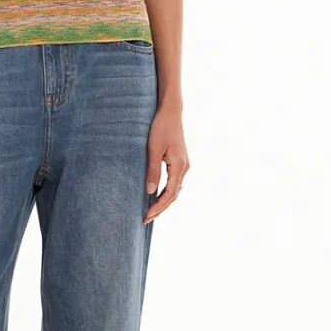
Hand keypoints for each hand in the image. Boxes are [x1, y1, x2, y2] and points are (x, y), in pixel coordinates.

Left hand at [144, 102, 188, 222]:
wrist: (171, 111)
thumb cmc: (161, 127)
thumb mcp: (153, 149)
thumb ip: (152, 171)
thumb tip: (149, 192)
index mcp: (179, 166)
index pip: (169, 194)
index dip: (158, 207)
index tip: (147, 216)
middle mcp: (184, 167)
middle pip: (173, 195)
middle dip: (160, 208)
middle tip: (146, 219)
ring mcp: (184, 164)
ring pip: (175, 190)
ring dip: (163, 201)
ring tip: (150, 211)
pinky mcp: (180, 161)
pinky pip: (174, 182)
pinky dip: (166, 192)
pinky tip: (157, 196)